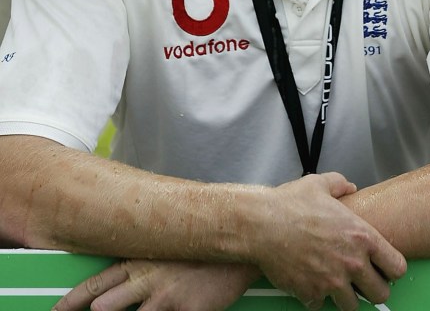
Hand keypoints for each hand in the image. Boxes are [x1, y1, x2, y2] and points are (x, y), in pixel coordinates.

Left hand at [53, 259, 257, 310]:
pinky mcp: (187, 310)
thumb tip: (119, 280)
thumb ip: (141, 264)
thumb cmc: (199, 249)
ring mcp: (167, 296)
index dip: (72, 301)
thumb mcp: (165, 249)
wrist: (238, 244)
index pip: (96, 283)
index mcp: (140, 261)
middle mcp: (147, 278)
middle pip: (105, 304)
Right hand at [253, 173, 405, 310]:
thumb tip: (349, 187)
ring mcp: (332, 282)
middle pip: (381, 294)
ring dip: (346, 297)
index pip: (397, 267)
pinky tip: (310, 282)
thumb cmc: (290, 204)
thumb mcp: (320, 184)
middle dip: (373, 289)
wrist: (262, 225)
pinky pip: (322, 306)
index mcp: (361, 236)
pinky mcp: (312, 295)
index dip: (391, 268)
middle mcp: (352, 263)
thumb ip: (340, 185)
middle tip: (362, 282)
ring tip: (336, 284)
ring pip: (353, 307)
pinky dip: (317, 297)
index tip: (383, 268)